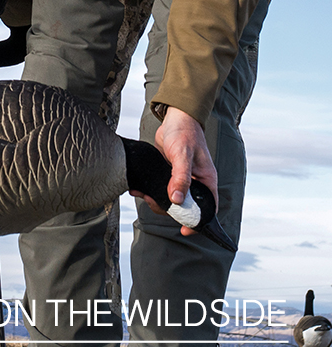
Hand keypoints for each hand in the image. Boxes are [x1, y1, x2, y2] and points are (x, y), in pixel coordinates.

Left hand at [130, 107, 217, 235]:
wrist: (175, 117)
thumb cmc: (185, 132)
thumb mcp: (182, 154)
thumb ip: (180, 177)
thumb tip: (176, 199)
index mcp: (206, 180)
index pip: (208, 208)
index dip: (198, 221)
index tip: (185, 230)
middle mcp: (196, 182)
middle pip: (185, 207)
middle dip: (168, 209)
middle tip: (152, 202)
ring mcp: (182, 179)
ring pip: (170, 199)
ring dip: (155, 200)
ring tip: (142, 193)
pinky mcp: (168, 174)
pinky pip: (160, 188)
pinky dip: (149, 190)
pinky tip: (137, 188)